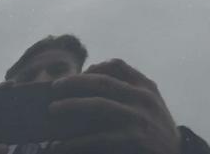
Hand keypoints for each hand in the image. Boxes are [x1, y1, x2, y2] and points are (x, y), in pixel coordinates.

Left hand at [48, 59, 179, 153]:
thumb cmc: (157, 131)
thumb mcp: (150, 105)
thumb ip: (128, 91)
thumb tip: (86, 83)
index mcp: (146, 86)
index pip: (117, 65)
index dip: (94, 66)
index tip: (79, 74)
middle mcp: (143, 98)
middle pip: (102, 81)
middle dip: (74, 82)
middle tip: (54, 87)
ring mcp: (139, 119)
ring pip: (98, 105)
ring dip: (71, 106)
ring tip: (53, 110)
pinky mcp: (134, 140)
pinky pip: (99, 137)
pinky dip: (77, 141)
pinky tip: (63, 145)